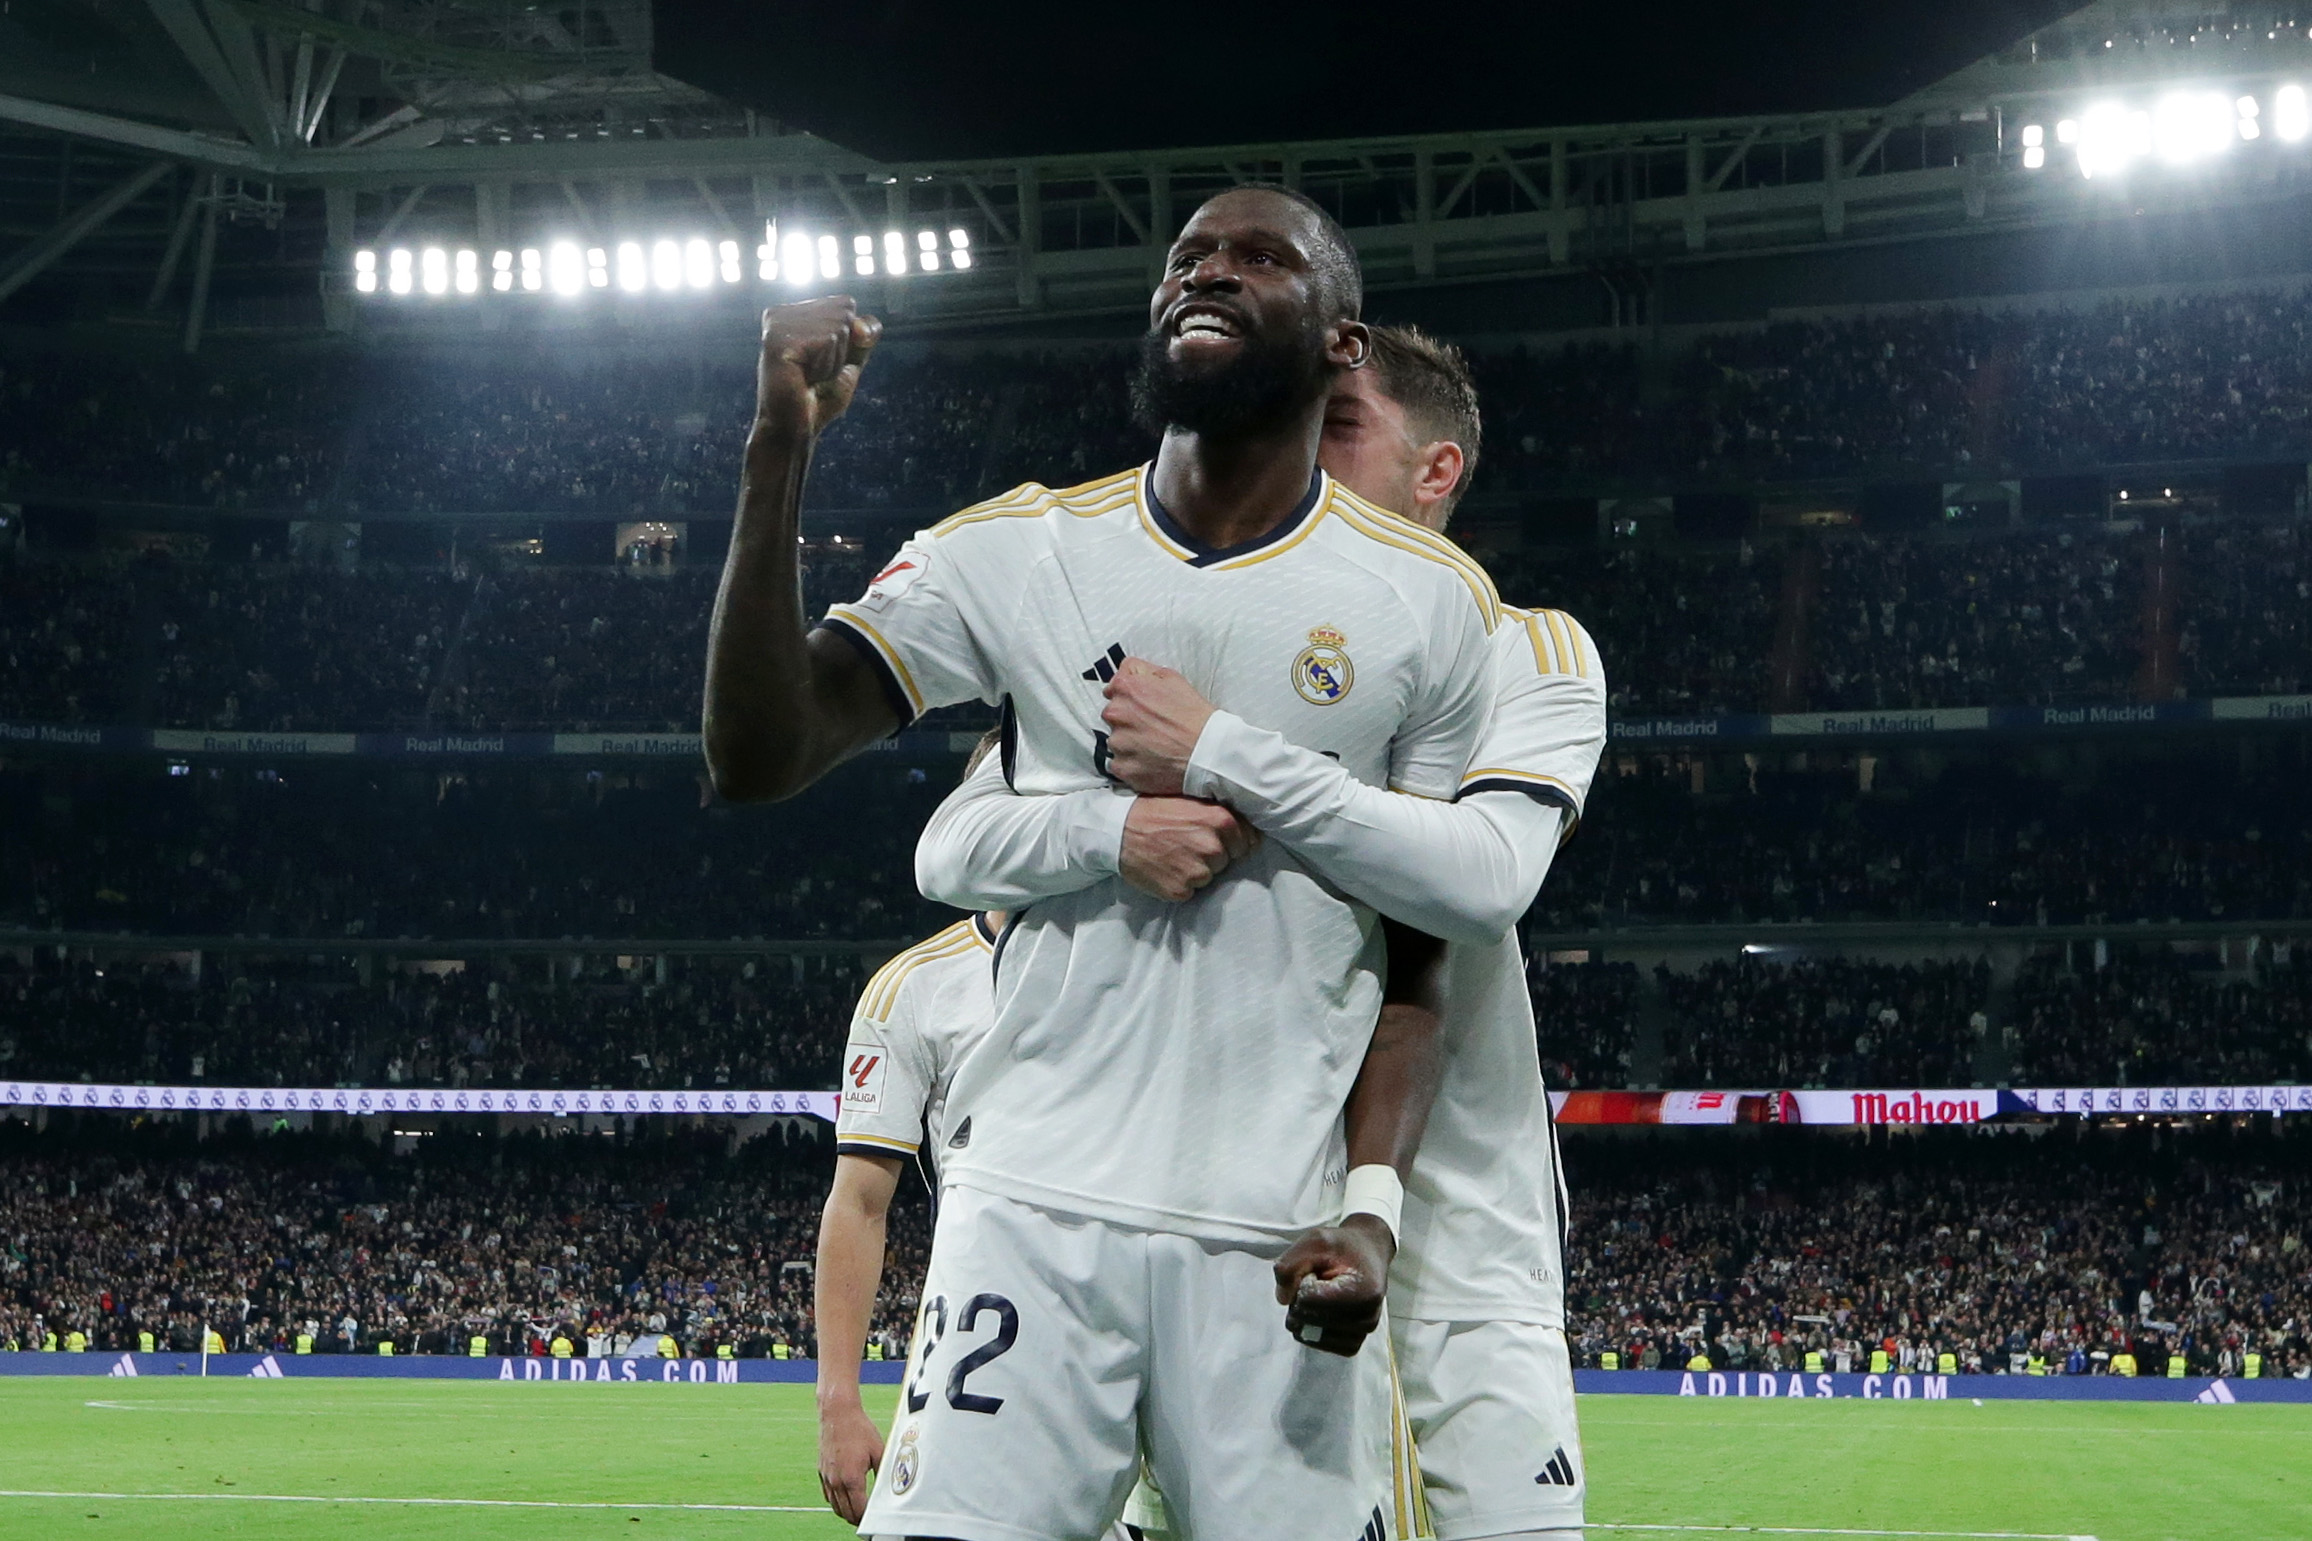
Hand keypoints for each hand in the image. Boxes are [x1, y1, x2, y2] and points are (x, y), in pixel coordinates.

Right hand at [756, 297, 881, 438]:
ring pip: (839, 327)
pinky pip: (828, 341)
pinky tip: (803, 378)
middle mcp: (782, 312)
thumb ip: (864, 335)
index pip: (847, 304)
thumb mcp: (851, 361)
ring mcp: (777, 324)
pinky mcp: (777, 340)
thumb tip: (860, 325)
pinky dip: (826, 365)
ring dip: (833, 361)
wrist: (796, 429)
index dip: (847, 341)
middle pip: (845, 311)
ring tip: (808, 376)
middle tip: (814, 373)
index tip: (821, 363)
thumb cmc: (819, 397)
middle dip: (841, 350)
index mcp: (794, 312)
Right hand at [816, 1396, 885, 1523]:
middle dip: (857, 1518)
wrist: (837, 1413)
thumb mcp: (878, 1450)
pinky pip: (828, 1495)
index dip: (867, 1517)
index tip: (874, 1518)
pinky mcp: (822, 1472)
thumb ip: (883, 1472)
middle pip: (845, 1512)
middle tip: (867, 1519)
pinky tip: (845, 1498)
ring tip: (857, 1512)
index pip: (859, 1510)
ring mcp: (827, 1477)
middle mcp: (836, 1481)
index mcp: (852, 1478)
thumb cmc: (859, 1430)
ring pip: (835, 1506)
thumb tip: (890, 1486)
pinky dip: (836, 1501)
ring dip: (846, 1512)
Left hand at [1101, 659, 1215, 795]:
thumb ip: (1142, 671)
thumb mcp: (1173, 678)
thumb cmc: (1194, 715)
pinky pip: (1120, 765)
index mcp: (1126, 688)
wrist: (1207, 752)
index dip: (1129, 696)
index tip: (1142, 705)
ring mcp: (1117, 743)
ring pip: (1116, 741)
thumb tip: (1128, 672)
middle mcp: (1116, 714)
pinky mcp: (1122, 767)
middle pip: (1113, 715)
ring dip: (1129, 743)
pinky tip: (1151, 762)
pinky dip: (1132, 765)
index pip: (1113, 688)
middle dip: (1128, 720)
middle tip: (1153, 728)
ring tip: (1155, 747)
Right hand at [1119, 795, 1258, 901]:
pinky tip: (1163, 868)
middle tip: (1182, 844)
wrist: (1117, 829)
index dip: (1230, 843)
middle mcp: (1212, 846)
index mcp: (1220, 820)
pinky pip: (1189, 892)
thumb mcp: (1192, 802)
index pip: (1247, 842)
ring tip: (1171, 855)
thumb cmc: (1154, 812)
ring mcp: (1197, 870)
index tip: (1209, 839)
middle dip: (1210, 857)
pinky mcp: (1180, 889)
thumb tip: (1253, 835)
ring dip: (1194, 871)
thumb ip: (1222, 815)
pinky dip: (1178, 884)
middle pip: (1226, 861)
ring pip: (1208, 878)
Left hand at [1273, 1213, 1393, 1357]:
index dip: (1301, 1283)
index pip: (1309, 1301)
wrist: (1367, 1253)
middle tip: (1318, 1281)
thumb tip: (1283, 1300)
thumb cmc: (1342, 1247)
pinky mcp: (1354, 1342)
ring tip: (1321, 1295)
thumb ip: (1290, 1265)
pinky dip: (1313, 1329)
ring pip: (1311, 1335)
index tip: (1317, 1270)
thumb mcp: (1314, 1241)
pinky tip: (1321, 1311)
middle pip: (1308, 1320)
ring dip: (1306, 1315)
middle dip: (1301, 1300)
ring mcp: (1362, 1333)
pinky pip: (1321, 1344)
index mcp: (1364, 1292)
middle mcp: (1368, 1318)